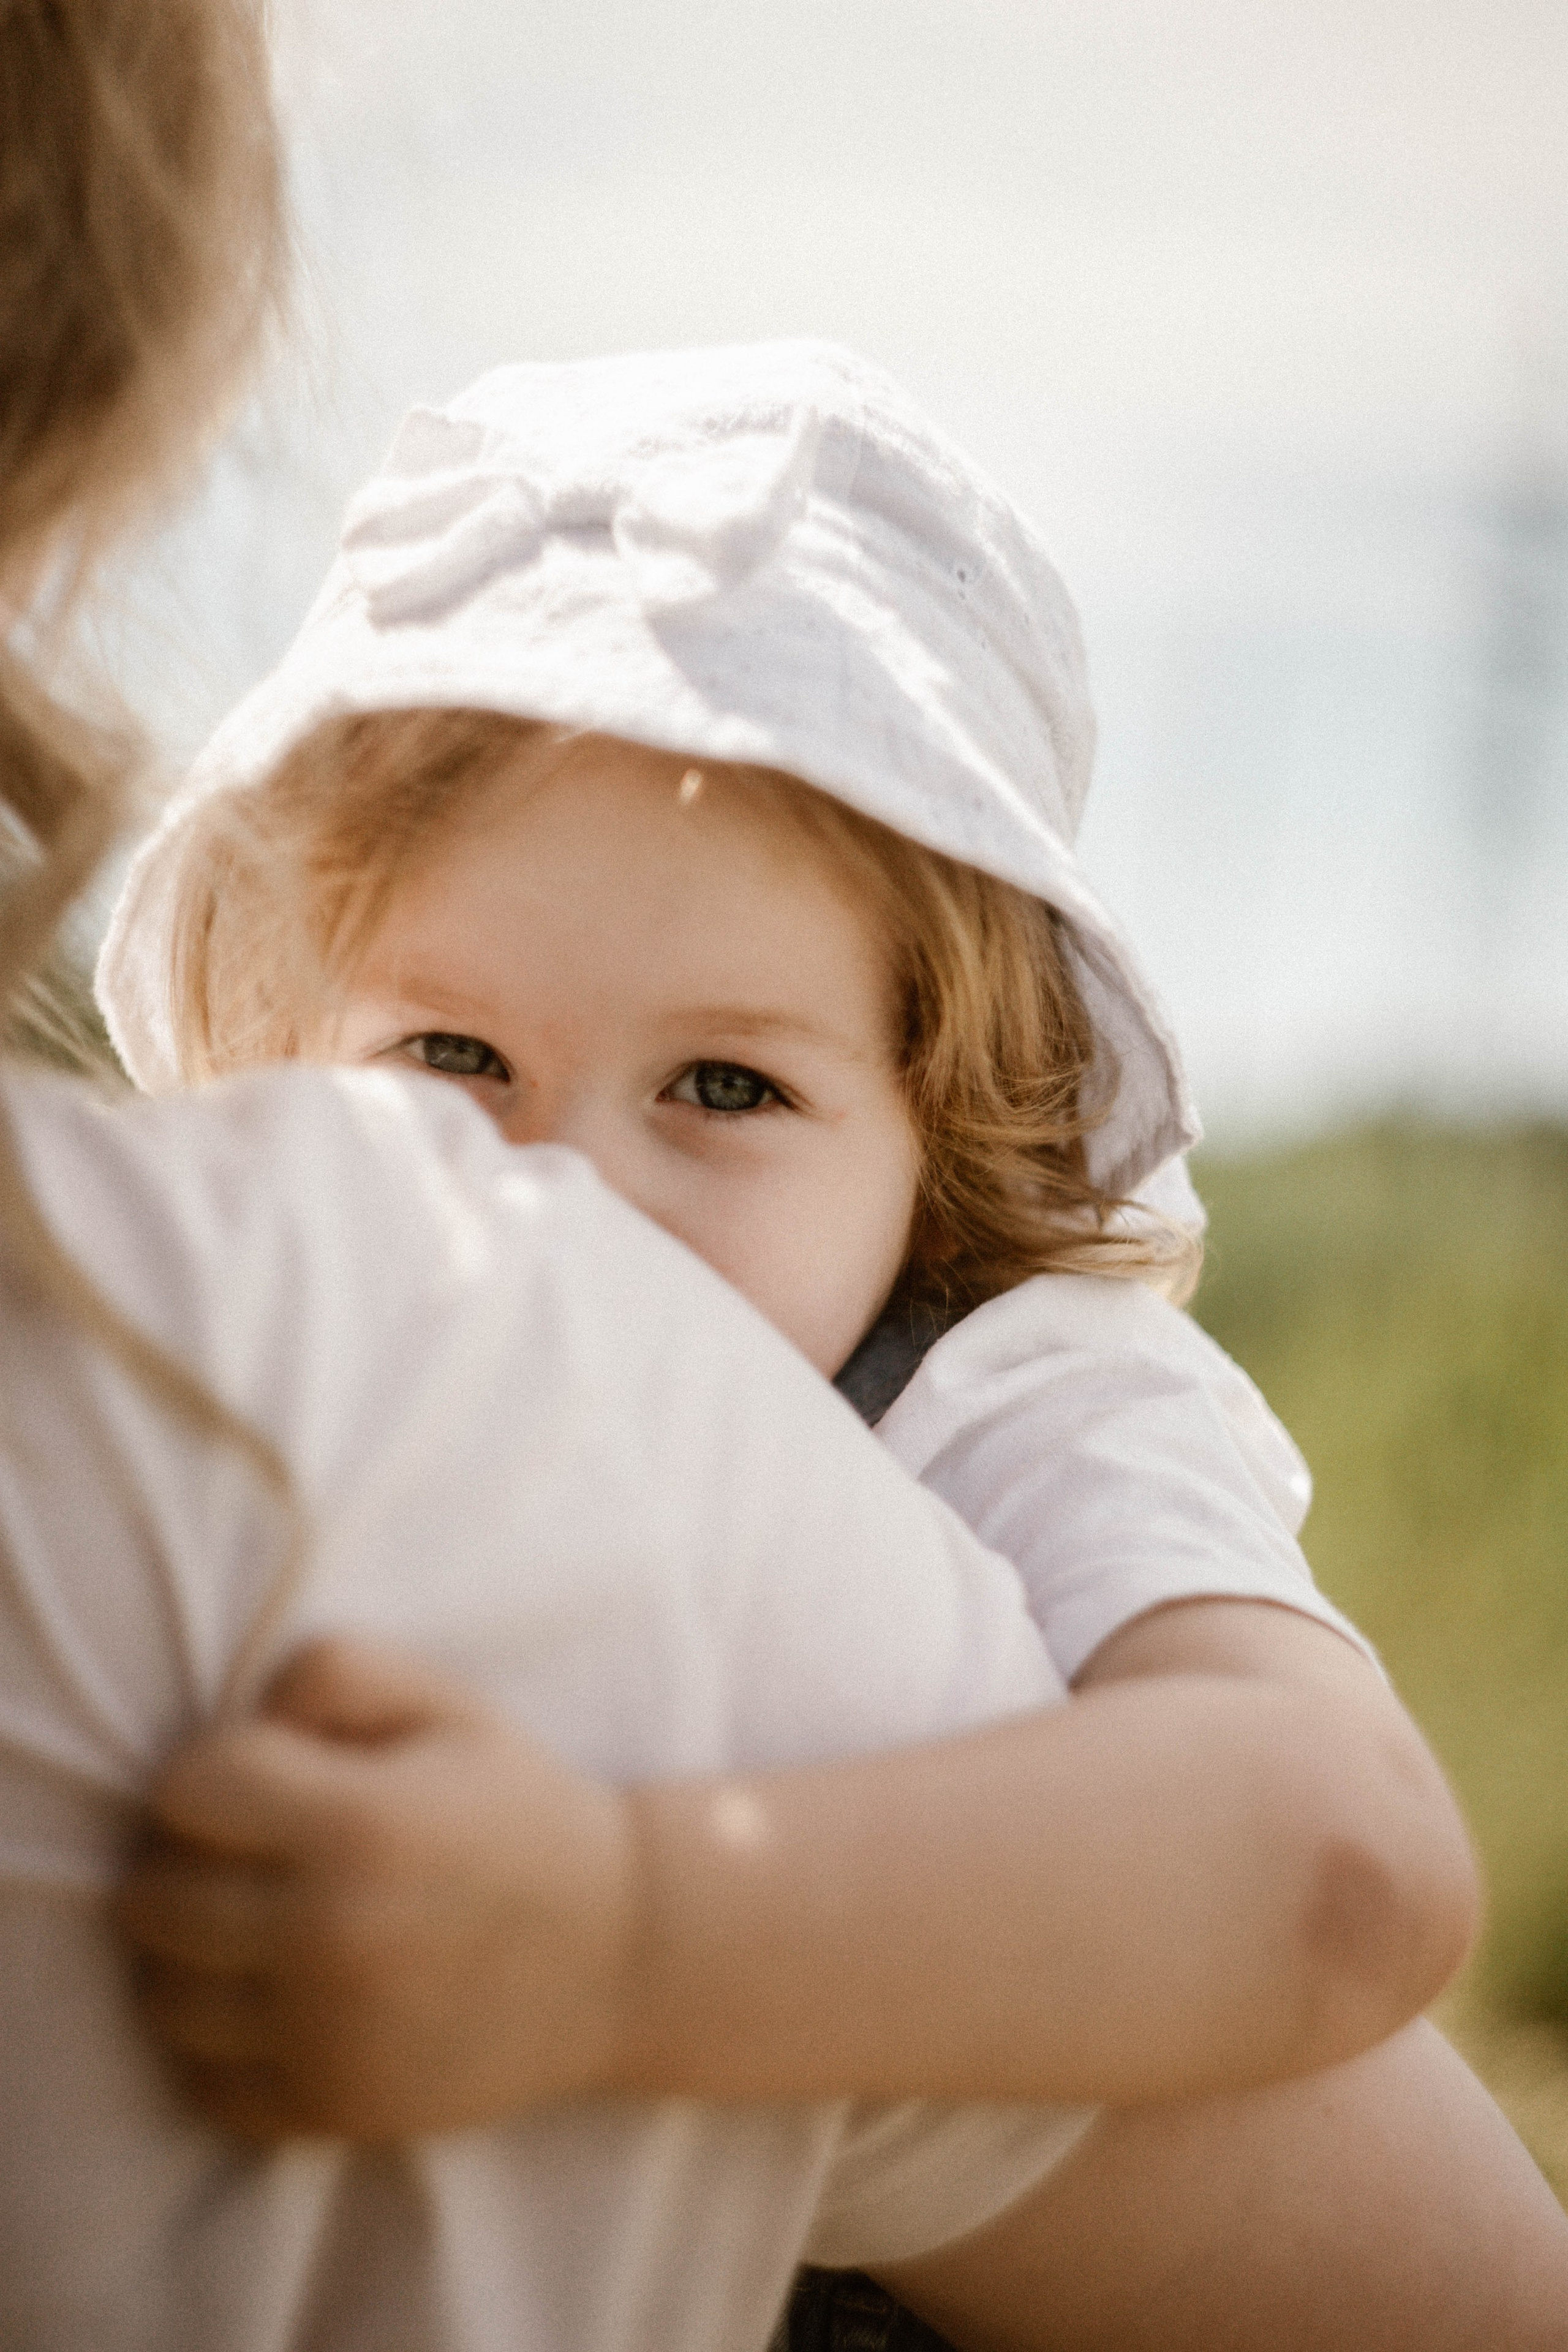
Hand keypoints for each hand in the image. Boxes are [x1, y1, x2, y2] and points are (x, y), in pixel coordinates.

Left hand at [117, 1636, 634, 2140]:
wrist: (622, 1953)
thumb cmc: (517, 1807)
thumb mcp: (447, 1700)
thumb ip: (329, 1671)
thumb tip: (241, 1727)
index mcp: (360, 1826)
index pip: (185, 1789)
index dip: (215, 1770)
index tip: (267, 1777)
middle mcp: (333, 1938)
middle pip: (150, 1898)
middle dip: (189, 1860)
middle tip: (253, 1853)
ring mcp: (329, 2036)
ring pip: (161, 1997)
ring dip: (192, 1956)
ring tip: (257, 1926)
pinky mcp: (333, 2107)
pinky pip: (203, 2081)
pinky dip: (222, 2042)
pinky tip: (280, 1997)